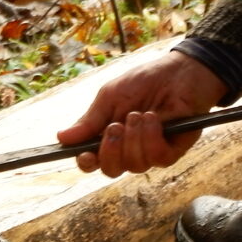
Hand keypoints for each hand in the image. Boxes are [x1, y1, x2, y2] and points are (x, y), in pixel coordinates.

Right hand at [53, 51, 228, 176]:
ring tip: (139, 114)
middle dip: (110, 150)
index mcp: (109, 137)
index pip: (93, 162)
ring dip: (134, 138)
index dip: (86, 162)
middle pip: (111, 170)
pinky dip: (152, 137)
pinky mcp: (173, 149)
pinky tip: (154, 119)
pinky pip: (156, 158)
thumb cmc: (145, 81)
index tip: (85, 154)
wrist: (180, 70)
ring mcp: (151, 151)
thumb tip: (62, 137)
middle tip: (116, 125)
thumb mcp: (111, 96)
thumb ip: (90, 119)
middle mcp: (128, 149)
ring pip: (134, 165)